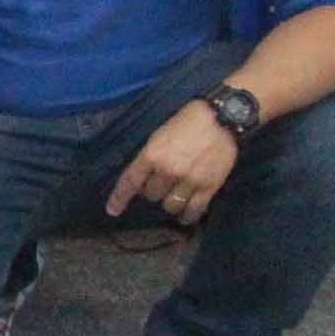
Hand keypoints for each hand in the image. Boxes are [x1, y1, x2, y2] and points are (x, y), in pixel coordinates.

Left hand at [106, 101, 240, 226]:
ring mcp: (189, 180)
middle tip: (160, 185)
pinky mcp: (209, 187)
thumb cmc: (187, 123)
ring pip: (170, 206)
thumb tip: (142, 179)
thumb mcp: (159, 136)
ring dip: (169, 203)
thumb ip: (149, 157)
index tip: (112, 210)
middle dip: (152, 191)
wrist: (221, 119)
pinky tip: (185, 216)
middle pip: (151, 195)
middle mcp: (168, 170)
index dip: (119, 198)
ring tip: (174, 197)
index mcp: (152, 155)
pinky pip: (194, 210)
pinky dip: (187, 216)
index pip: (130, 181)